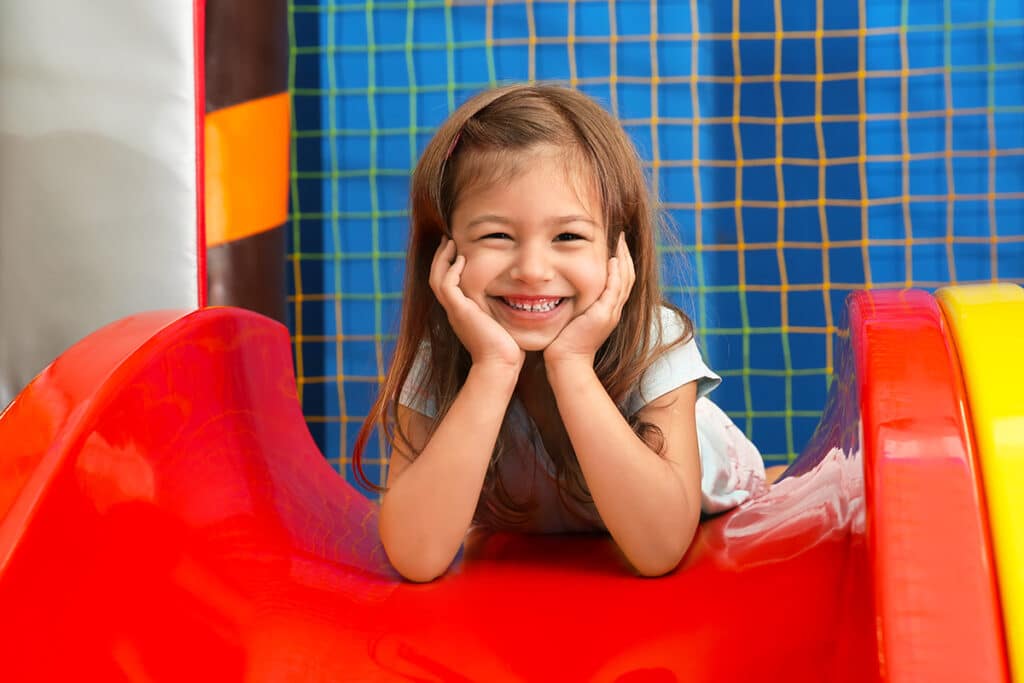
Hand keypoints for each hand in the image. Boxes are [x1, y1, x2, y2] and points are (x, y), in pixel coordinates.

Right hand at [429, 237, 524, 369]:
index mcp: (461, 312)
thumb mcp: (503, 322)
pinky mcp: (459, 311)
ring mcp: (454, 311)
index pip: (447, 284)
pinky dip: (451, 270)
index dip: (449, 266)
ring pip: (437, 279)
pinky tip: (462, 259)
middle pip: (436, 278)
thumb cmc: (507, 348)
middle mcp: (454, 311)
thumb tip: (522, 297)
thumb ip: (504, 308)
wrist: (501, 364)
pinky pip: (447, 285)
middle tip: (448, 240)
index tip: (458, 250)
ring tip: (451, 243)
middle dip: (441, 258)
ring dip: (443, 259)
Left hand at [544, 233, 635, 366]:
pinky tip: (613, 259)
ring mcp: (611, 313)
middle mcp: (614, 311)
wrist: (567, 362)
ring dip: (623, 259)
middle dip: (626, 256)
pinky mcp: (603, 315)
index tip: (616, 246)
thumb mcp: (574, 318)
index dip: (621, 263)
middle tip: (622, 237)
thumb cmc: (564, 343)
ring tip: (620, 242)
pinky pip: (614, 290)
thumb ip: (576, 304)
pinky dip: (615, 274)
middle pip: (628, 278)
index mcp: (608, 311)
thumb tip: (565, 290)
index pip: (621, 282)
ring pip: (625, 281)